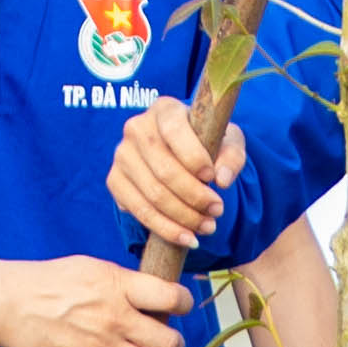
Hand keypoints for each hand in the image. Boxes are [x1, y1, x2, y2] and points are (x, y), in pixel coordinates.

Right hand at [0, 254, 189, 346]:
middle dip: (175, 344)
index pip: (172, 298)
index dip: (184, 303)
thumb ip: (124, 282)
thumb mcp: (91, 268)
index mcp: (118, 286)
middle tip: (168, 342)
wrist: (6, 304)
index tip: (180, 306)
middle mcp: (115, 319)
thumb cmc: (46, 281)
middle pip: (169, 340)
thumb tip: (153, 292)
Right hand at [109, 93, 241, 249]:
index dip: (194, 158)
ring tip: (208, 227)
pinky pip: (139, 211)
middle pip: (164, 170)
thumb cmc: (207, 143)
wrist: (181, 154)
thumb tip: (223, 179)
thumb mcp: (228, 141)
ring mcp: (121, 155)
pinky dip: (165, 229)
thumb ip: (232, 155)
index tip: (213, 179)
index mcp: (164, 109)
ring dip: (183, 218)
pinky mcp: (115, 180)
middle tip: (217, 211)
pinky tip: (187, 237)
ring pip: (152, 195)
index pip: (174, 131)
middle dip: (194, 197)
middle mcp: (136, 128)